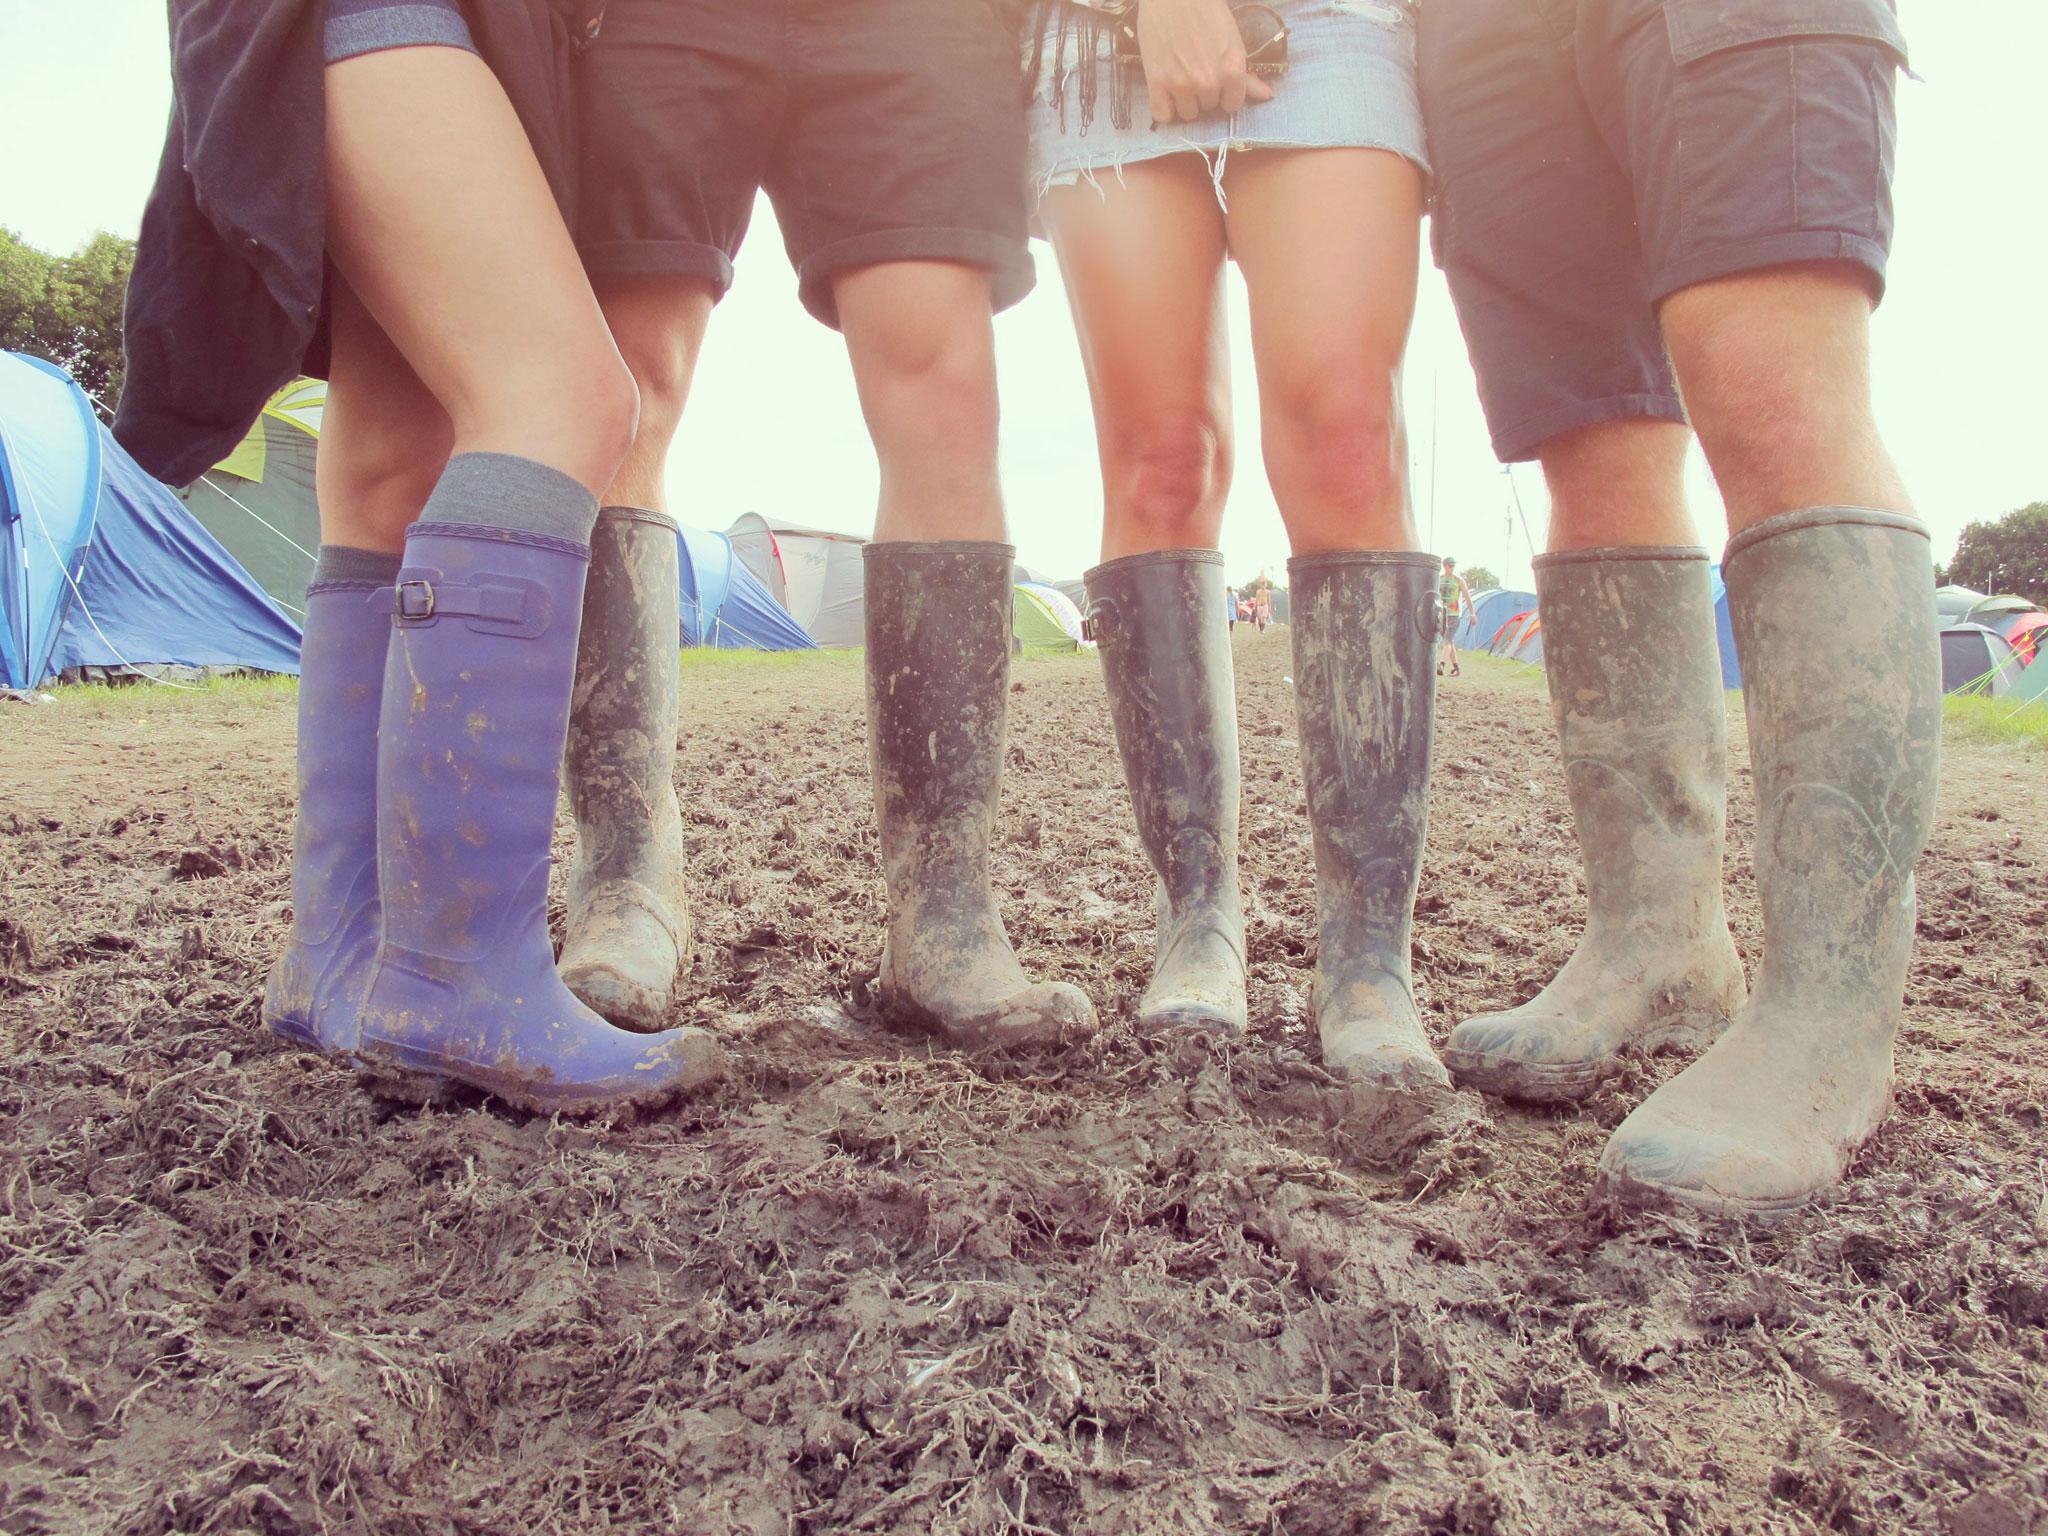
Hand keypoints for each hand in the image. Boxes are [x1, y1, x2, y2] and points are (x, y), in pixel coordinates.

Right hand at [1135, 0, 1276, 124]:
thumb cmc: (1206, 11)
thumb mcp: (1233, 41)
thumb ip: (1246, 74)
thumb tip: (1267, 96)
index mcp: (1232, 71)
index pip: (1232, 105)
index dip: (1224, 94)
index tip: (1216, 82)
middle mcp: (1208, 82)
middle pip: (1208, 107)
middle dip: (1204, 93)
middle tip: (1195, 70)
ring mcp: (1181, 84)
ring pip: (1187, 113)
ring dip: (1184, 101)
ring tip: (1179, 77)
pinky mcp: (1157, 82)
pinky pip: (1162, 115)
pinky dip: (1163, 109)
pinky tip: (1165, 94)